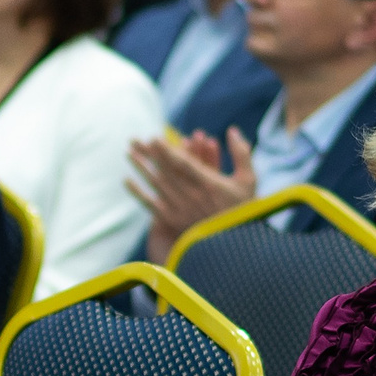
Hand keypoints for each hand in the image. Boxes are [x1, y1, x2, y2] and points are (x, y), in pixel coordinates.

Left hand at [126, 128, 257, 260]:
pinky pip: (151, 204)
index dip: (167, 150)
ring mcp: (180, 208)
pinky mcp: (173, 220)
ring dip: (141, 168)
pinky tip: (126, 180)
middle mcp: (192, 195)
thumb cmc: (242, 209)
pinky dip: (138, 192)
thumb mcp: (249, 180)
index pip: (183, 163)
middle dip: (148, 153)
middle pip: (165, 170)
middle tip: (134, 139)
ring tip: (129, 153)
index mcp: (209, 183)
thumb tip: (232, 130)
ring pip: (155, 184)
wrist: (235, 246)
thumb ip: (241, 154)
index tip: (154, 138)